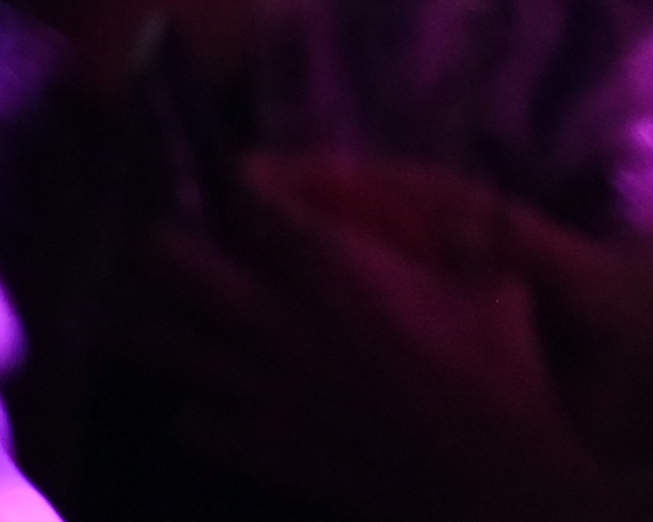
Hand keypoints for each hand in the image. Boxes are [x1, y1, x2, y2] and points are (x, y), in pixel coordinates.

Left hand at [150, 160, 620, 521]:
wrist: (488, 473)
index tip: (250, 184)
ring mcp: (255, 386)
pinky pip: (190, 419)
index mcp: (332, 261)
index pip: (247, 193)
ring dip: (165, 325)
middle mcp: (274, 315)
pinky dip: (202, 408)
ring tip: (184, 319)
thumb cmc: (498, 369)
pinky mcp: (256, 447)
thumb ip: (458, 246)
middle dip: (169, 245)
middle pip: (166, 258)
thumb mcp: (493, 282)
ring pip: (154, 340)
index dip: (243, 180)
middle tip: (192, 248)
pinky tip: (228, 401)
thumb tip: (464, 224)